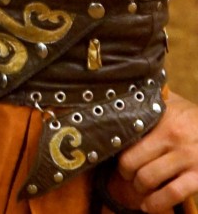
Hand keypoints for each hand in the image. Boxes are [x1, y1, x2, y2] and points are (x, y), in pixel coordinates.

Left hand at [115, 91, 197, 211]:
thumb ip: (151, 104)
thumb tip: (123, 101)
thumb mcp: (172, 103)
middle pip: (133, 160)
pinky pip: (173, 193)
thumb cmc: (192, 117)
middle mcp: (172, 137)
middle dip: (125, 172)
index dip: (117, 150)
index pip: (127, 136)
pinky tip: (148, 206)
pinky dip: (157, 203)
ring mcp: (186, 157)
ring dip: (139, 188)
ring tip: (139, 188)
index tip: (114, 156)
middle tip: (127, 175)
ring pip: (149, 178)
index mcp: (160, 118)